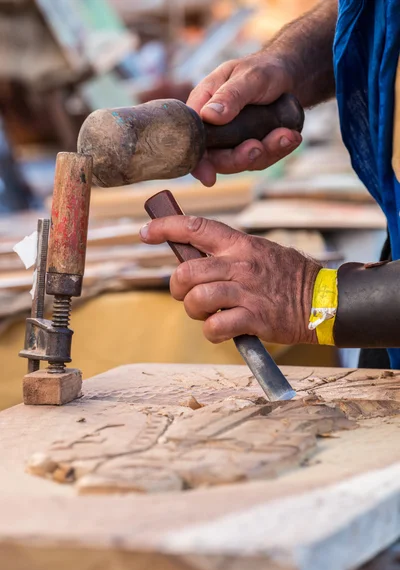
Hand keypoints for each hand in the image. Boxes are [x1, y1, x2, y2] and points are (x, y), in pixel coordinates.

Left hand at [140, 216, 320, 344]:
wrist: (322, 300)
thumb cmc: (287, 277)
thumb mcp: (259, 252)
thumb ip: (229, 254)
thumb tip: (195, 259)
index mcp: (240, 244)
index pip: (196, 228)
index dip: (166, 227)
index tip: (146, 231)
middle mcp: (240, 265)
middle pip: (187, 271)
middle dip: (176, 287)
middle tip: (185, 294)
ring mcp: (247, 292)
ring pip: (197, 299)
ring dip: (194, 310)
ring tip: (207, 313)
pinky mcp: (254, 318)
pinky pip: (215, 326)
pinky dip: (211, 331)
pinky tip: (221, 329)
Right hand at [187, 54, 302, 185]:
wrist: (290, 76)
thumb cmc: (263, 69)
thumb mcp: (248, 77)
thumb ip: (230, 96)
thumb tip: (208, 116)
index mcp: (203, 107)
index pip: (191, 139)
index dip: (197, 161)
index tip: (208, 176)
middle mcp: (215, 129)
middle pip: (217, 159)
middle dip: (238, 158)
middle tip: (257, 147)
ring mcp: (234, 142)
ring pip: (242, 162)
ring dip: (265, 153)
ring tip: (286, 135)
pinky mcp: (253, 148)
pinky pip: (262, 158)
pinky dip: (279, 150)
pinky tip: (292, 137)